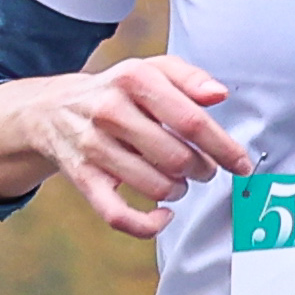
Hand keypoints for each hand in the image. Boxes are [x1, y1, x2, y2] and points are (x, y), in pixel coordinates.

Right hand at [0, 55, 250, 240]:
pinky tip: (164, 215)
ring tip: (181, 182)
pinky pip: (119, 216)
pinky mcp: (83, 179)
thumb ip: (189, 78)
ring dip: (179, 191)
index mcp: (133, 79)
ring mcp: (94, 147)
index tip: (242, 165)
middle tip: (204, 169)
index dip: (224, 148)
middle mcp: (110, 111)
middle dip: (202, 170)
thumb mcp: (150, 70)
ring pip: (156, 186)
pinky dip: (149, 224)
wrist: (52, 110)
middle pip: (177, 157)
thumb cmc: (117, 92)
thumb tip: (219, 94)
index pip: (191, 121)